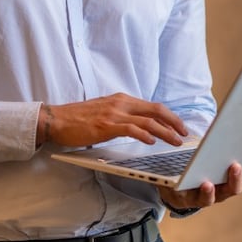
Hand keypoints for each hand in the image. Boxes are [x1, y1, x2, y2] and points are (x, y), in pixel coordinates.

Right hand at [42, 93, 187, 147]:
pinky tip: (152, 142)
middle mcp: (121, 103)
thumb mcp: (105, 112)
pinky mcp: (106, 125)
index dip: (169, 116)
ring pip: (147, 121)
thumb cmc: (78, 119)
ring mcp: (114, 114)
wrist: (57, 119)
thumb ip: (121, 116)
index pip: (152, 106)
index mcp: (122, 100)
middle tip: (185, 133)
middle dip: (174, 122)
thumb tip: (139, 126)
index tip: (179, 125)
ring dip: (165, 131)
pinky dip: (144, 135)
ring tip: (176, 141)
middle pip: (155, 110)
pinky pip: (131, 129)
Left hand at [158, 162, 241, 209]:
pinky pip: (184, 196)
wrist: (175, 188)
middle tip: (236, 166)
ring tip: (209, 183)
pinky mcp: (181, 197)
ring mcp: (199, 197)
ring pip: (207, 198)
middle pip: (228, 191)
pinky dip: (184, 189)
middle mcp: (217, 194)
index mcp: (228, 185)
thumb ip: (239, 169)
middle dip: (233, 180)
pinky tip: (185, 181)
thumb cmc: (202, 175)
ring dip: (208, 192)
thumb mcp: (221, 170)